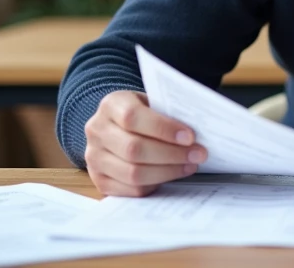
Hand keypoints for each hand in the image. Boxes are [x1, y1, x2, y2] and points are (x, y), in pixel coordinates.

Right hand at [83, 90, 206, 196]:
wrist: (116, 126)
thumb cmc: (142, 113)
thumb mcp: (151, 102)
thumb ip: (167, 112)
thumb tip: (199, 131)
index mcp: (110, 105)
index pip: (133, 117)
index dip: (163, 128)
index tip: (190, 136)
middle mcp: (97, 130)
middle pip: (133, 149)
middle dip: (171, 154)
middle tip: (198, 154)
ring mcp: (94, 158)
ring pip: (133, 173)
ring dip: (167, 172)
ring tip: (189, 165)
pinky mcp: (99, 180)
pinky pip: (130, 190)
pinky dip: (155, 185)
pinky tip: (172, 175)